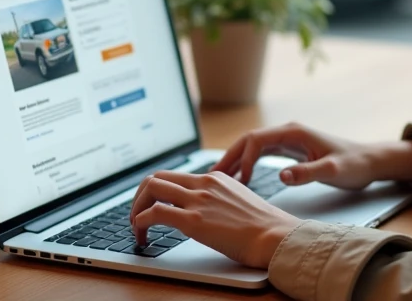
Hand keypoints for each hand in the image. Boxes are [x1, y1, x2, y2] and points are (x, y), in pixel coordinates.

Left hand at [129, 169, 301, 268]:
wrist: (275, 236)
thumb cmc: (263, 227)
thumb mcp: (239, 202)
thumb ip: (219, 200)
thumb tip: (206, 212)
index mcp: (215, 178)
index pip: (175, 175)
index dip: (157, 191)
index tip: (152, 206)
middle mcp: (204, 183)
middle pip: (157, 177)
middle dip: (140, 196)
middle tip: (137, 215)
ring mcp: (198, 200)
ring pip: (151, 188)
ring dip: (136, 208)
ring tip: (137, 226)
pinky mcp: (194, 220)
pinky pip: (155, 212)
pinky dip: (141, 222)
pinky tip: (143, 235)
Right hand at [210, 121, 411, 189]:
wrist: (370, 162)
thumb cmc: (354, 164)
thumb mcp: (332, 171)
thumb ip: (308, 173)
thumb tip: (282, 176)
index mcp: (294, 132)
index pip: (257, 140)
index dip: (243, 158)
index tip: (238, 181)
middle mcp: (288, 132)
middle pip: (249, 141)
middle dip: (230, 157)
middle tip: (212, 178)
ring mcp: (288, 141)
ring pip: (253, 147)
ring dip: (236, 161)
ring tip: (219, 180)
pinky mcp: (291, 151)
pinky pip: (261, 154)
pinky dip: (248, 165)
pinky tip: (241, 179)